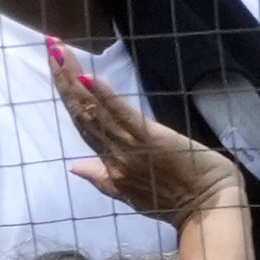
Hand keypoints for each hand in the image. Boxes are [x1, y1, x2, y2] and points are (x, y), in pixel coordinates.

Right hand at [50, 40, 244, 229]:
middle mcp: (113, 152)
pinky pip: (124, 116)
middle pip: (82, 111)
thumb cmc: (177, 202)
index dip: (67, 94)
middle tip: (50, 47)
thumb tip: (74, 166)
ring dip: (75, 79)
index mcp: (110, 162)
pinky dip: (106, 97)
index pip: (82, 122)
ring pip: (94, 109)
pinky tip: (90, 77)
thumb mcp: (133, 193)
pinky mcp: (153, 139)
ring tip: (59, 52)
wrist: (209, 212)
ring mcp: (131, 146)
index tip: (55, 66)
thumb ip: (102, 179)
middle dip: (63, 79)